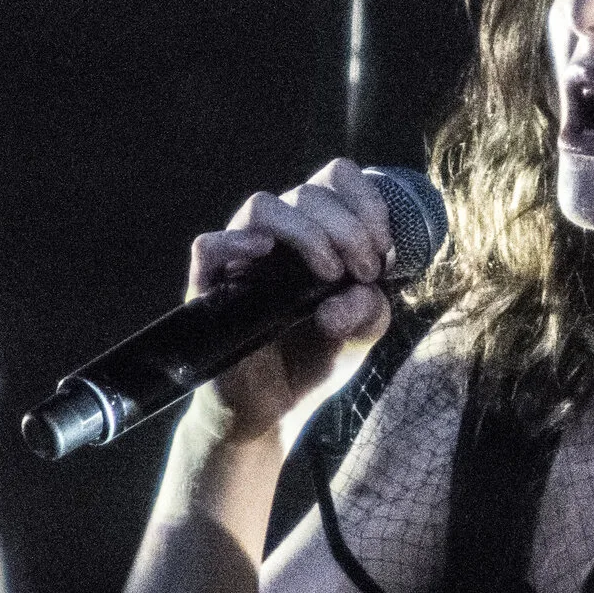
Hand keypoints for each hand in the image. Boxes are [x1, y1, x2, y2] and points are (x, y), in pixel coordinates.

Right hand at [187, 158, 393, 434]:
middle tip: (365, 270)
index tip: (384, 246)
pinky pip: (209, 246)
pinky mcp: (209, 287)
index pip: (336, 179)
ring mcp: (241, 258)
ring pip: (263, 206)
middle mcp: (278, 236)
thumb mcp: (362, 333)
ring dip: (307, 232)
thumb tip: (352, 293)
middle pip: (308, 193)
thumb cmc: (315, 360)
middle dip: (348, 228)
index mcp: (316, 232)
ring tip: (330, 274)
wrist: (273, 412)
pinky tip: (265, 254)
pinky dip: (236, 242)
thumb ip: (372, 309)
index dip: (365, 200)